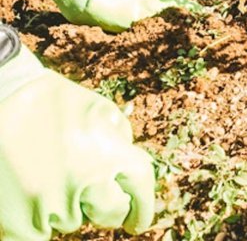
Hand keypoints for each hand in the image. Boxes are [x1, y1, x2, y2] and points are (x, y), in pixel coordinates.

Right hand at [0, 45, 155, 239]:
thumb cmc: (44, 102)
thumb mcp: (94, 107)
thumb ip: (118, 137)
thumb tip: (127, 169)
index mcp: (105, 151)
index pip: (140, 186)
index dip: (144, 207)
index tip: (138, 221)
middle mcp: (80, 183)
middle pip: (110, 212)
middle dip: (107, 206)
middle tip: (93, 194)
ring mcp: (47, 207)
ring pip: (72, 221)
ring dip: (66, 205)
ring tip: (43, 171)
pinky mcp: (18, 225)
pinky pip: (39, 232)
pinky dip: (36, 218)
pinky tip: (26, 189)